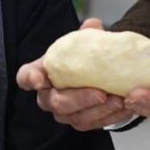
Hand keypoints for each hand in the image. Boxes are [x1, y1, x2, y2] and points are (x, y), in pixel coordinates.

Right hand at [15, 18, 133, 130]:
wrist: (101, 71)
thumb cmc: (84, 57)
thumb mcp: (86, 41)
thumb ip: (87, 34)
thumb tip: (93, 25)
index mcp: (43, 72)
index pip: (26, 76)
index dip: (29, 78)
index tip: (38, 78)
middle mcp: (49, 96)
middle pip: (55, 102)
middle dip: (78, 98)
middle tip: (100, 93)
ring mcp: (64, 112)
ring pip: (76, 117)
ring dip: (98, 110)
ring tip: (118, 99)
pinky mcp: (81, 121)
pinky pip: (92, 124)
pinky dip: (109, 116)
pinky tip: (123, 107)